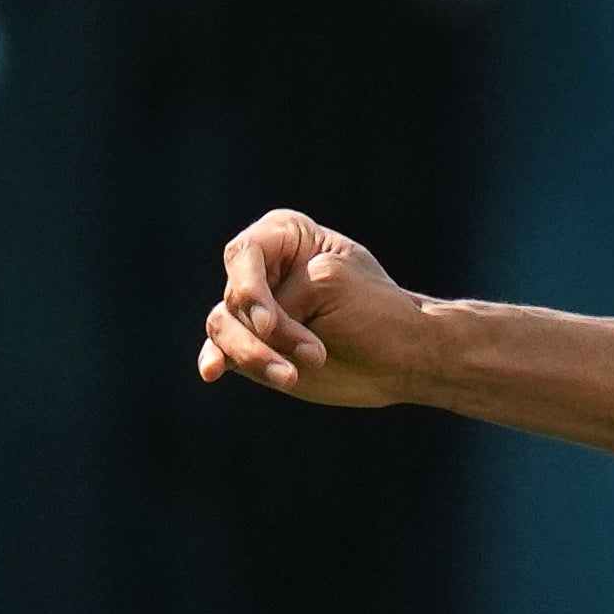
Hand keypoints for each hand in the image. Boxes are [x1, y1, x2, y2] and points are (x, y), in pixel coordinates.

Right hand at [196, 212, 424, 404]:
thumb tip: (245, 327)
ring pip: (223, 326)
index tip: (269, 324)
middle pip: (235, 295)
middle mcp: (264, 270)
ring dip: (254, 355)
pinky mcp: (251, 347)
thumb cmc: (377, 311)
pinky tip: (211, 372)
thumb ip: (281, 297)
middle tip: (313, 355)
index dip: (250, 289)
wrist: (401, 356)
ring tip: (292, 377)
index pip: (245, 253)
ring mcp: (255, 310)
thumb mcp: (331, 285)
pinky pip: (220, 350)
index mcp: (286, 236)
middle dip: (269, 331)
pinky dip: (214, 359)